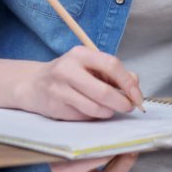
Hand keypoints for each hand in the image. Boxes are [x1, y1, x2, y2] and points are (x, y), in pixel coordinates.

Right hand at [19, 46, 144, 119]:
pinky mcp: (55, 106)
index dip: (128, 83)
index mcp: (81, 54)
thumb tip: (135, 84)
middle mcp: (68, 68)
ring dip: (108, 112)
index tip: (137, 97)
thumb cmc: (69, 75)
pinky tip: (93, 113)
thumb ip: (113, 73)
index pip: (112, 65)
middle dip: (121, 102)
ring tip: (110, 110)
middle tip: (128, 108)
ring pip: (94, 107)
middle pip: (103, 90)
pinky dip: (93, 117)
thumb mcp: (90, 66)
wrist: (35, 84)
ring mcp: (60, 88)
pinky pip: (82, 116)